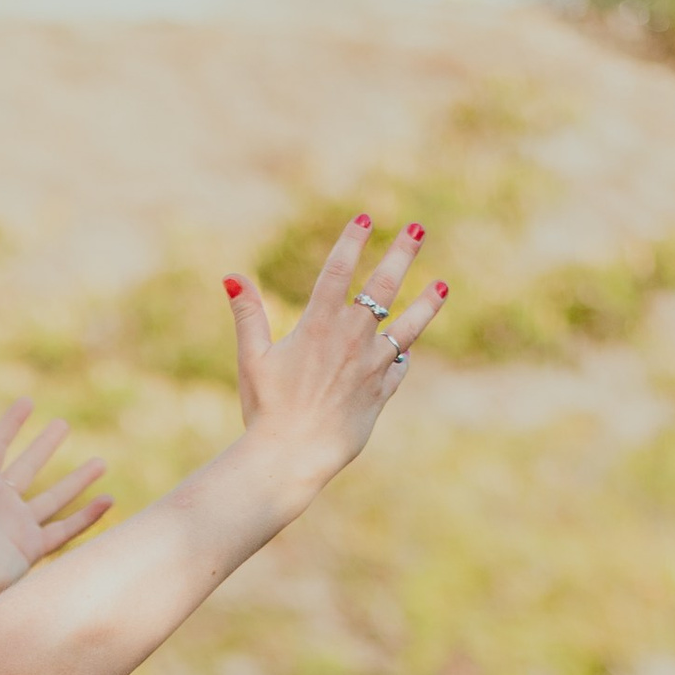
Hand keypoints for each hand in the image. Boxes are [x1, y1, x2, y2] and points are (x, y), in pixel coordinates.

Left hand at [0, 398, 110, 602]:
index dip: (11, 425)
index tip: (28, 402)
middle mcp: (0, 503)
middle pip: (28, 467)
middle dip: (45, 446)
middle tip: (63, 424)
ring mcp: (18, 526)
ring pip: (54, 498)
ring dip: (77, 480)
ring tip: (101, 462)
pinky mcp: (32, 548)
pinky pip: (66, 529)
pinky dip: (88, 517)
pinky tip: (108, 501)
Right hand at [227, 216, 447, 489]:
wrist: (293, 456)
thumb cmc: (266, 409)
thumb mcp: (252, 359)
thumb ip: (248, 315)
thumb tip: (231, 277)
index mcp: (318, 325)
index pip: (338, 270)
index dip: (352, 241)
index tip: (366, 218)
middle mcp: (351, 338)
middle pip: (384, 286)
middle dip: (401, 254)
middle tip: (417, 229)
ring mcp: (371, 365)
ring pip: (408, 326)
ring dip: (426, 303)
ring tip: (443, 286)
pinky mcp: (381, 392)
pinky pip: (398, 368)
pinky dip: (401, 357)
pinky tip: (404, 352)